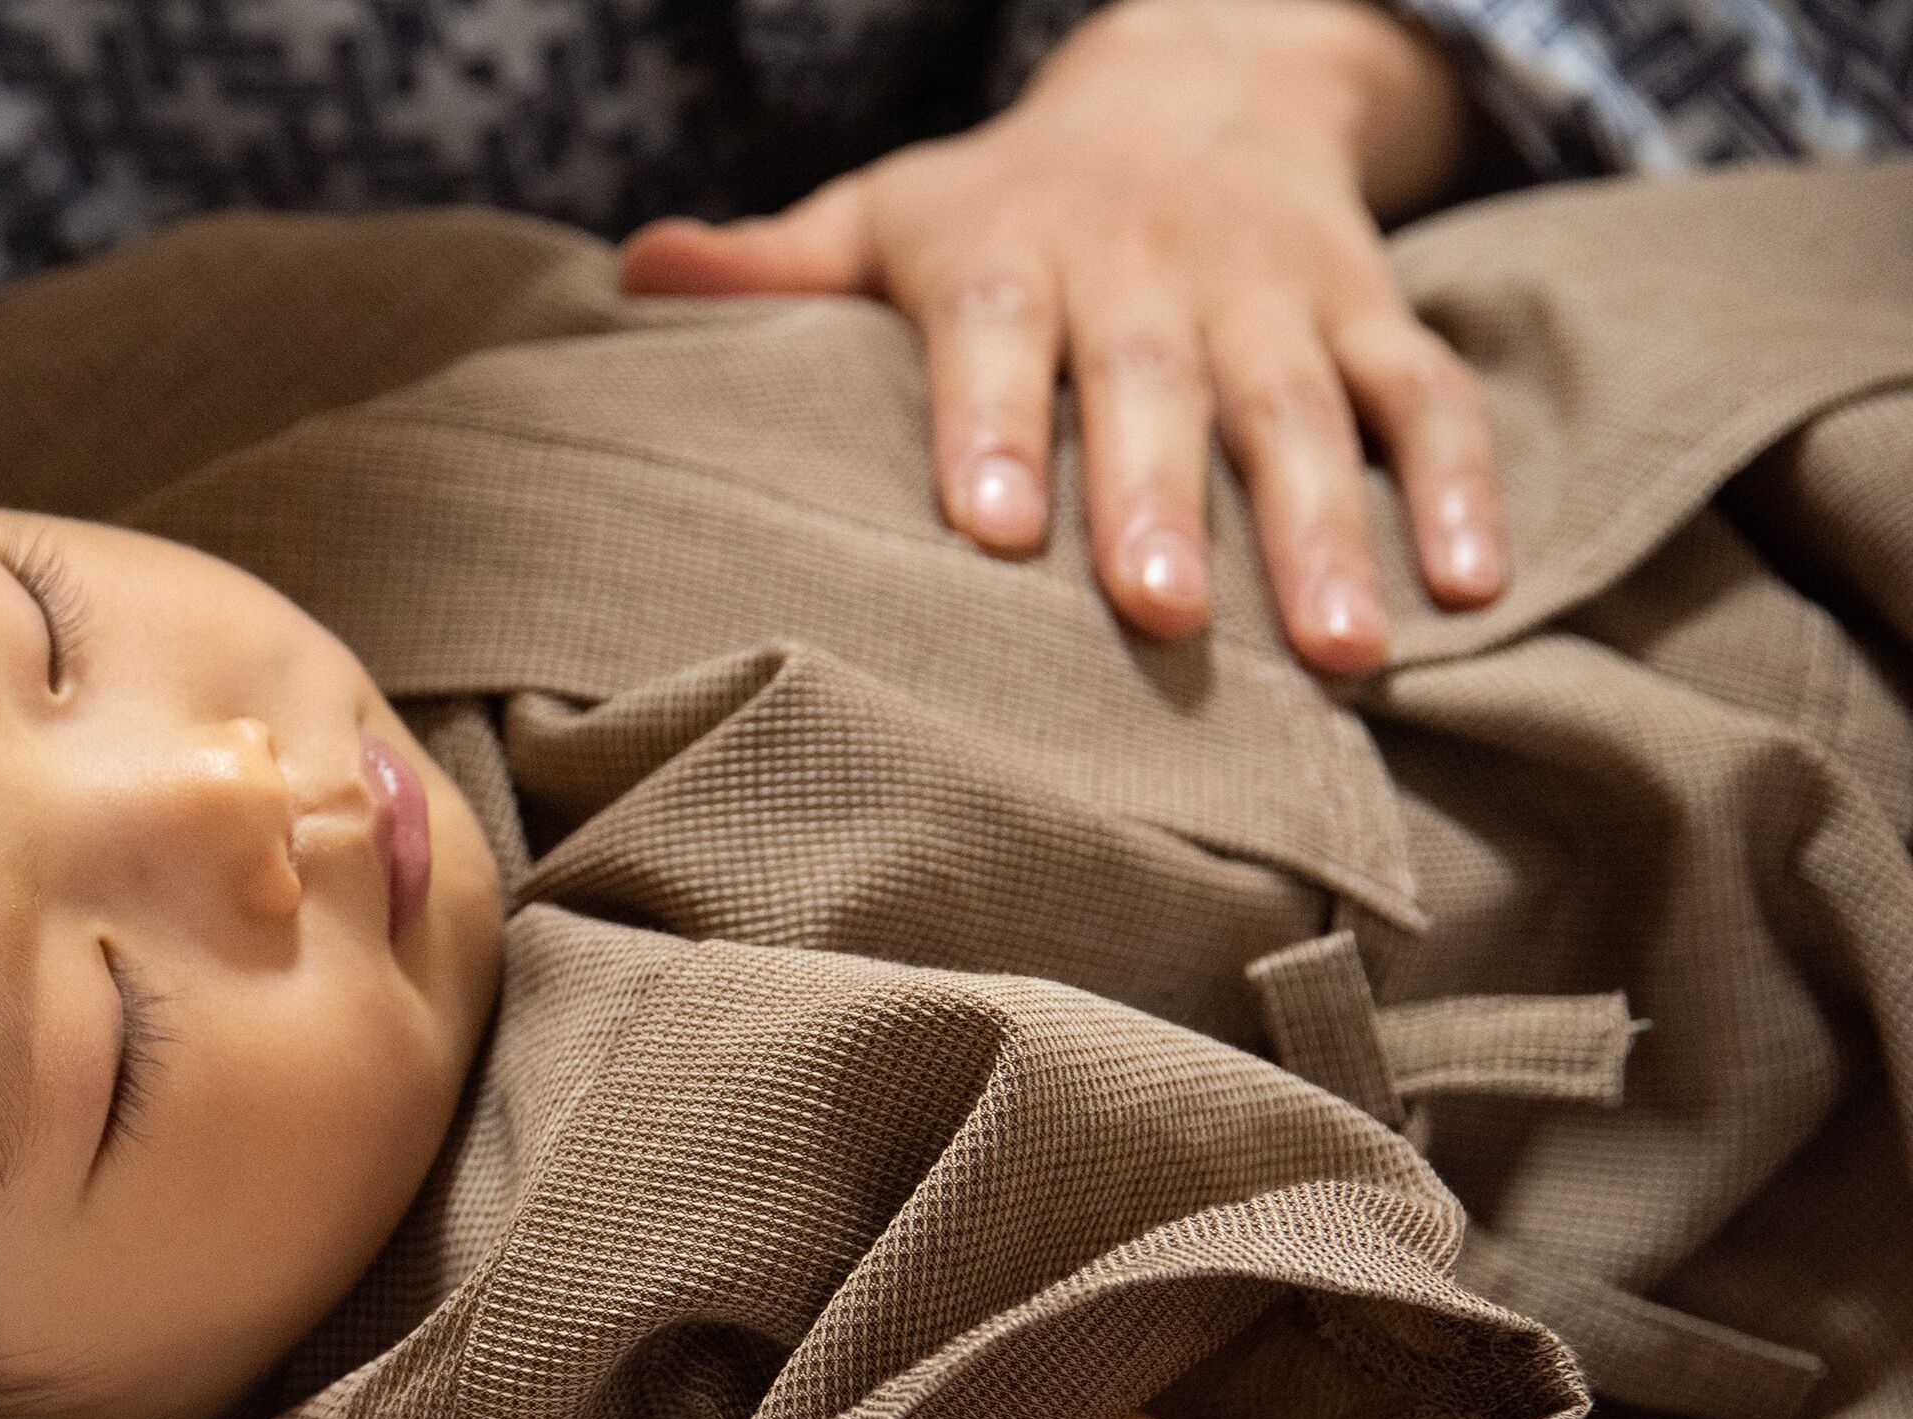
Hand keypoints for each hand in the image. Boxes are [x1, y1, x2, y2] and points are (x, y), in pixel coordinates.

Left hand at [619, 0, 1500, 671]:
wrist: (1205, 72)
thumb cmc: (1010, 199)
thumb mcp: (893, 210)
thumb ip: (775, 266)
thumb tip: (636, 273)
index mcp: (1018, 251)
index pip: (998, 330)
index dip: (994, 420)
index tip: (991, 527)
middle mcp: (1154, 268)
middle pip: (1163, 384)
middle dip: (1165, 498)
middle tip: (1161, 615)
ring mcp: (1275, 295)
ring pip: (1309, 408)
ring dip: (1329, 528)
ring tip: (1341, 652)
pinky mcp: (1370, 313)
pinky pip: (1432, 395)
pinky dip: (1467, 485)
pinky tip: (1475, 587)